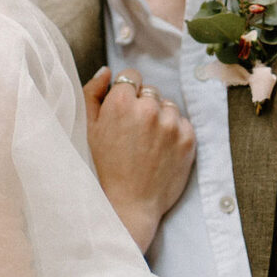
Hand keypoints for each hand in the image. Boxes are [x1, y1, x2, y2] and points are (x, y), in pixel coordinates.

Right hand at [85, 67, 195, 252]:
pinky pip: (182, 122)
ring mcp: (171, 123)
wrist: (129, 204)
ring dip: (160, 117)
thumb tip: (107, 71)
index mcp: (120, 102)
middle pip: (150, 91)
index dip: (126, 93)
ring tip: (148, 143)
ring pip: (167, 105)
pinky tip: (161, 150)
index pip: (130, 76)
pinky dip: (174, 132)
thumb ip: (92, 93)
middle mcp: (148, 108)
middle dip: (142, 105)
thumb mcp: (88, 129)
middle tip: (134, 133)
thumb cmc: (104, 167)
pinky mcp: (188, 138)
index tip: (124, 111)